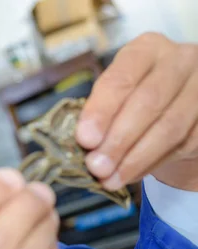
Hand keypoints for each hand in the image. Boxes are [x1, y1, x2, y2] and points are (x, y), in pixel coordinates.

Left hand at [76, 33, 197, 190]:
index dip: (101, 111)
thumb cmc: (134, 98)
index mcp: (146, 49)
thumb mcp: (115, 94)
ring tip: (109, 178)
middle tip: (96, 166)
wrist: (176, 106)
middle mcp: (179, 60)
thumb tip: (84, 145)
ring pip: (169, 128)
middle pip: (148, 102)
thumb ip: (100, 112)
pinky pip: (183, 145)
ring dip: (135, 159)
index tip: (85, 139)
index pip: (122, 78)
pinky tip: (130, 175)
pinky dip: (152, 164)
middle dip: (118, 140)